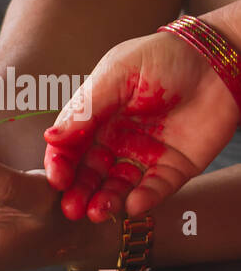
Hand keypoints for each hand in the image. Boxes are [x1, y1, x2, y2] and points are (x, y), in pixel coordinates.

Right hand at [43, 31, 239, 221]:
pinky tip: (133, 205)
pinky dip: (143, 200)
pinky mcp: (174, 168)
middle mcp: (116, 141)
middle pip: (89, 174)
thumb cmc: (165, 58)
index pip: (69, 148)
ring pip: (118, 187)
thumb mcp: (118, 74)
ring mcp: (144, 156)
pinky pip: (154, 189)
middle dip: (79, 193)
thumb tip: (49, 137)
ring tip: (98, 213)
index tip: (57, 180)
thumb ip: (85, 108)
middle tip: (72, 209)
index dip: (60, 165)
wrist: (220, 59)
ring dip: (106, 201)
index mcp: (96, 118)